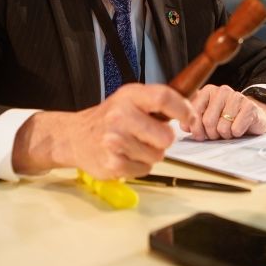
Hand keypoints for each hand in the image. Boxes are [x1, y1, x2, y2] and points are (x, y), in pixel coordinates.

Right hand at [12, 83, 195, 179]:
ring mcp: (116, 141)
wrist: (74, 137)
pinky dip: (139, 165)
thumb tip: (191, 106)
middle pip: (166, 136)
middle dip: (163, 139)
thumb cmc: (108, 118)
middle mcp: (121, 116)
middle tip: (148, 135)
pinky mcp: (114, 164)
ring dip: (150, 153)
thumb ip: (157, 101)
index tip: (189, 117)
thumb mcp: (129, 99)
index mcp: (129, 96)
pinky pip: (145, 169)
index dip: (183, 109)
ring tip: (132, 145)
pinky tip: (124, 156)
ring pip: (157, 155)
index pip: (163, 98)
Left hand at [180, 84, 265, 140]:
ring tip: (229, 130)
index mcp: (207, 91)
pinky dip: (237, 133)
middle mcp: (221, 90)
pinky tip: (239, 128)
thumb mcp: (206, 117)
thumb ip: (193, 120)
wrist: (251, 117)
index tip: (200, 134)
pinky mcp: (249, 106)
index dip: (196, 129)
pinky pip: (236, 129)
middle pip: (208, 121)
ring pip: (223, 127)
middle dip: (212, 134)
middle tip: (217, 133)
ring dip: (225, 135)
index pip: (193, 113)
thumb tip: (184, 126)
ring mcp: (237, 96)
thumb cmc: (225, 119)